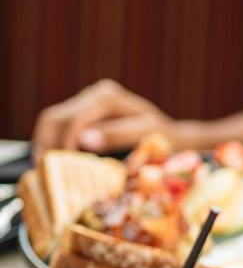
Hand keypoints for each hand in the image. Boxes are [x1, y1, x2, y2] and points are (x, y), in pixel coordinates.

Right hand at [32, 79, 175, 161]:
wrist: (173, 136)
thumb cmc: (165, 137)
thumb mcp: (146, 136)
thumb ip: (116, 135)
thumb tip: (83, 140)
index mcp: (107, 98)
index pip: (72, 121)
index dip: (61, 144)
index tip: (58, 168)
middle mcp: (94, 95)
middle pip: (55, 118)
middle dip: (47, 145)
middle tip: (45, 172)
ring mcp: (88, 102)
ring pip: (51, 121)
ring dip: (44, 144)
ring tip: (44, 170)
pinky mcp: (85, 114)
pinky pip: (58, 127)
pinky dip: (51, 143)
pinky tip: (51, 163)